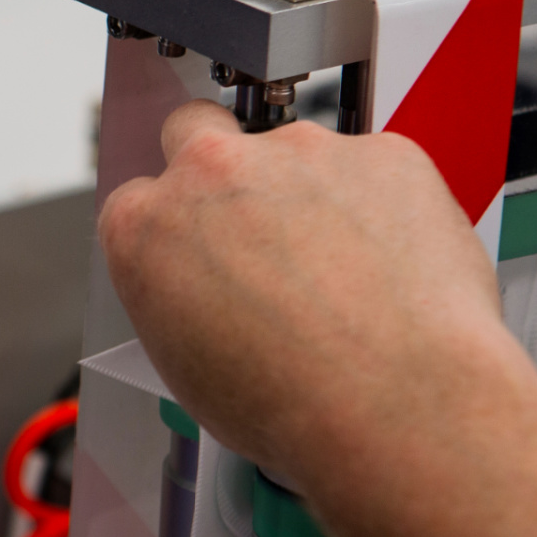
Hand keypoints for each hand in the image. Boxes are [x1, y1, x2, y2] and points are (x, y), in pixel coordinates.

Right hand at [97, 100, 519, 489]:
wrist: (397, 402)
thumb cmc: (294, 403)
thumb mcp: (186, 369)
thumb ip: (181, 299)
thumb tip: (207, 297)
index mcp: (146, 226)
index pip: (139, 200)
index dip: (174, 231)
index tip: (197, 255)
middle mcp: (213, 172)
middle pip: (197, 134)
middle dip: (218, 171)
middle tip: (253, 230)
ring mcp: (299, 152)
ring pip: (296, 154)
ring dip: (311, 196)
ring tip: (343, 275)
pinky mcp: (381, 152)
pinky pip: (375, 168)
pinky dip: (382, 204)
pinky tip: (389, 267)